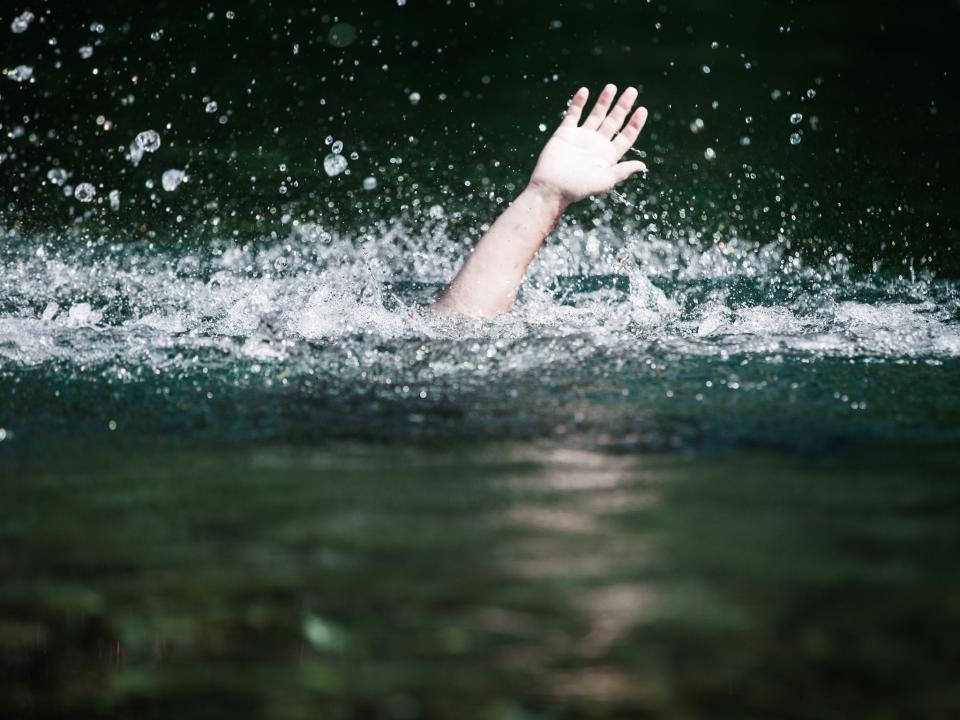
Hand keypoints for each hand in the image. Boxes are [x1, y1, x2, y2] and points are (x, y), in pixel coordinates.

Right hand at [528, 84, 647, 205]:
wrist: (550, 188)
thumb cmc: (577, 189)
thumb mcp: (604, 181)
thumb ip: (622, 171)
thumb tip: (642, 166)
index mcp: (608, 155)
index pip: (626, 136)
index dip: (635, 124)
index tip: (643, 110)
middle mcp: (596, 144)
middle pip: (614, 121)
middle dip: (623, 106)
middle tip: (632, 90)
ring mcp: (581, 137)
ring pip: (596, 115)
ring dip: (604, 101)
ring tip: (611, 87)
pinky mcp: (565, 134)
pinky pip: (573, 115)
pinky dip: (578, 103)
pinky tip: (585, 91)